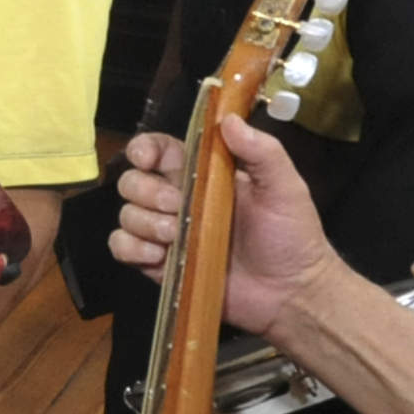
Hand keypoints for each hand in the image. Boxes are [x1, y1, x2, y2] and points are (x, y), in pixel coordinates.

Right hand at [110, 117, 338, 337]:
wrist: (291, 293)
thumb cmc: (292, 237)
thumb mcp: (285, 187)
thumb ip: (262, 151)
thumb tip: (228, 119)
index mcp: (203, 175)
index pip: (158, 151)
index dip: (143, 149)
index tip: (147, 159)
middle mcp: (178, 201)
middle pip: (132, 182)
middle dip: (146, 191)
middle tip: (178, 207)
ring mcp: (166, 234)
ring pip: (126, 215)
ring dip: (145, 223)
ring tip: (176, 237)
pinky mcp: (158, 265)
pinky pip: (121, 248)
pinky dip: (132, 248)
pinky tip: (159, 255)